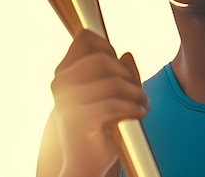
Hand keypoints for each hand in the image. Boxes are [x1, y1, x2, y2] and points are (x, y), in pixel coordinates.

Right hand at [51, 29, 148, 176]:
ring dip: (135, 93)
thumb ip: (120, 73)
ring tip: (142, 104)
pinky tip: (139, 114)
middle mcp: (61, 83)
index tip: (122, 69)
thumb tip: (126, 55)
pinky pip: (115, 104)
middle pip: (102, 58)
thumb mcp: (112, 95)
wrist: (84, 164)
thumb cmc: (98, 128)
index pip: (86, 40)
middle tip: (138, 91)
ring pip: (113, 82)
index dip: (108, 49)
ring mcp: (67, 100)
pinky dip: (133, 108)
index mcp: (64, 73)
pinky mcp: (78, 117)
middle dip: (127, 73)